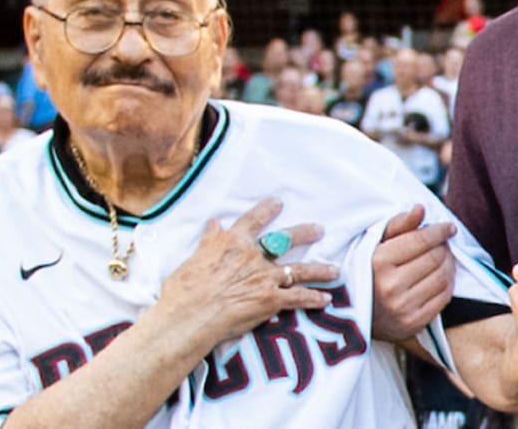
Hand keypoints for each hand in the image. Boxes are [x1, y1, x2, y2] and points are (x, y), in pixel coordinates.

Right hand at [151, 198, 338, 346]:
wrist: (190, 315)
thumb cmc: (184, 290)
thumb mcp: (193, 257)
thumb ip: (209, 240)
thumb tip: (214, 222)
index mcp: (232, 242)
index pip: (253, 220)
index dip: (267, 210)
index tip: (278, 202)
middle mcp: (253, 256)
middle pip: (285, 240)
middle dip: (305, 233)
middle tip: (319, 230)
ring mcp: (265, 277)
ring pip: (299, 270)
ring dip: (319, 269)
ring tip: (334, 270)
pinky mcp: (271, 300)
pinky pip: (298, 298)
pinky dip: (313, 298)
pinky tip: (325, 299)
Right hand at [370, 204, 454, 341]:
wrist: (353, 315)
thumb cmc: (367, 271)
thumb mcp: (375, 244)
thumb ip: (399, 224)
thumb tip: (421, 209)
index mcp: (378, 262)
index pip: (421, 240)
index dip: (439, 231)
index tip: (449, 227)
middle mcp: (390, 286)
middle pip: (435, 258)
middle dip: (444, 246)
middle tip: (444, 243)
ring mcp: (402, 308)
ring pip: (443, 277)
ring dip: (450, 264)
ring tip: (444, 257)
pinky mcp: (413, 323)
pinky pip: (443, 298)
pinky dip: (448, 284)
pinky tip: (442, 276)